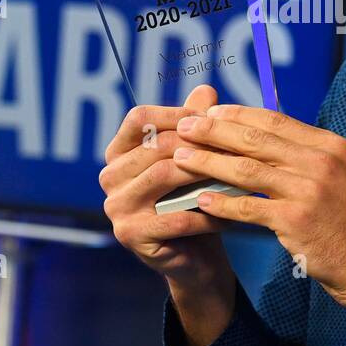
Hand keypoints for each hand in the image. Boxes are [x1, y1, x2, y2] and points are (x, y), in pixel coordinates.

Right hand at [98, 84, 234, 291]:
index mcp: (119, 153)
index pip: (139, 119)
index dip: (175, 114)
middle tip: (234, 146)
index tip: (210, 117)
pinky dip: (206, 213)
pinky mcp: (131, 235)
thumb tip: (206, 90)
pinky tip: (228, 213)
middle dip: (198, 144)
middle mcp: (110, 177)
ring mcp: (116, 207)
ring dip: (204, 174)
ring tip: (235, 174)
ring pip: (163, 176)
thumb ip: (195, 126)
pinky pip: (175, 217)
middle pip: (155, 147)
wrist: (194, 256)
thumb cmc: (193, 200)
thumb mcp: (194, 160)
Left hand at [171, 104, 345, 305]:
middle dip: (214, 130)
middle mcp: (320, 162)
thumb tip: (265, 137)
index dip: (238, 114)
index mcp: (331, 145)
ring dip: (208, 162)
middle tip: (184, 126)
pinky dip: (222, 203)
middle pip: (255, 139)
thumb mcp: (342, 174)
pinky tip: (201, 199)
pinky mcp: (295, 221)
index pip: (275, 119)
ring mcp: (308, 191)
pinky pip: (248, 208)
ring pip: (245, 170)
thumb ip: (307, 154)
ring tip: (181, 158)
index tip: (211, 112)